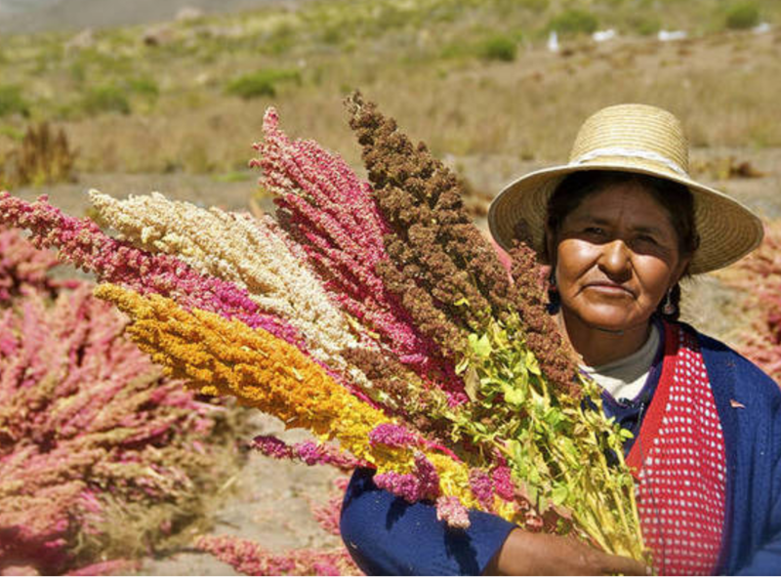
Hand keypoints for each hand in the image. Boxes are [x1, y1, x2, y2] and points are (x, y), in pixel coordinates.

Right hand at [482, 529, 649, 576]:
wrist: (524, 557)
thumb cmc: (547, 546)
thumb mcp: (573, 544)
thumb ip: (591, 554)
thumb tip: (604, 561)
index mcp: (594, 562)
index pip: (627, 567)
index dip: (642, 570)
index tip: (650, 572)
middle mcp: (591, 578)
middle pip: (617, 581)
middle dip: (629, 578)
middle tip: (635, 576)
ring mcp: (580, 584)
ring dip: (606, 578)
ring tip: (597, 573)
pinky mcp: (568, 584)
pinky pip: (586, 583)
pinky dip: (589, 579)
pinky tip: (581, 575)